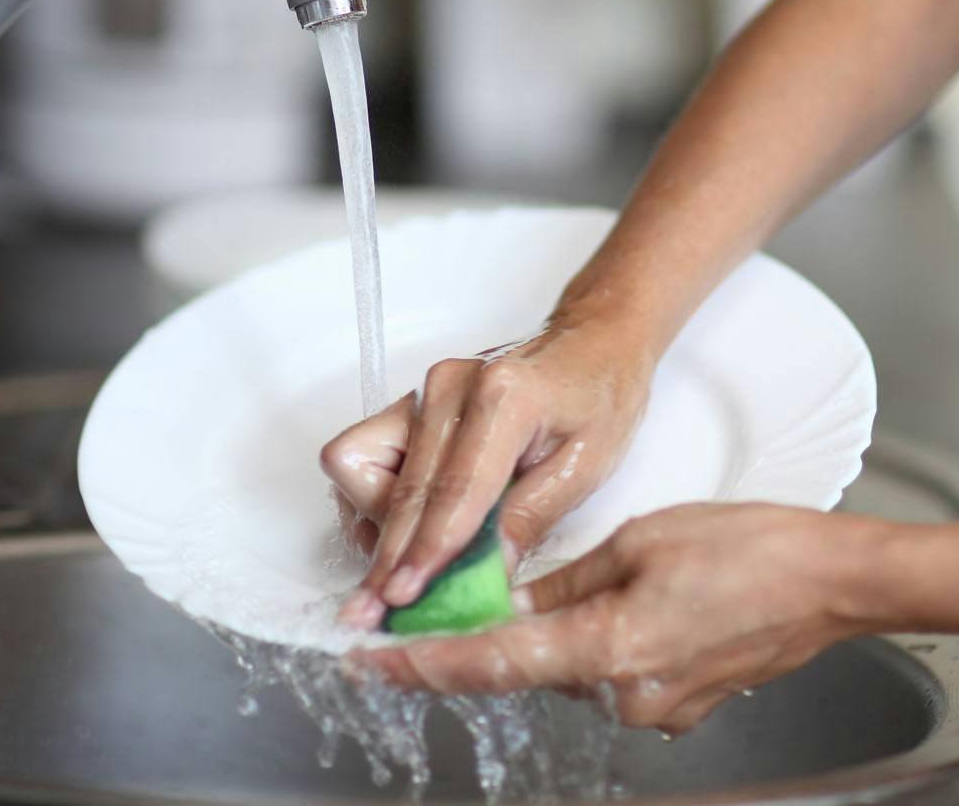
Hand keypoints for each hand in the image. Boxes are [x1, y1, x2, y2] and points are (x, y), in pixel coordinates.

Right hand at [320, 322, 652, 628]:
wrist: (592, 344)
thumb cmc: (598, 399)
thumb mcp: (586, 465)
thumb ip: (530, 518)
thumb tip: (484, 575)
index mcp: (504, 397)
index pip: (455, 489)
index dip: (426, 549)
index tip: (403, 596)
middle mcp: (449, 388)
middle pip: (403, 489)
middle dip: (390, 557)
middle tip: (375, 613)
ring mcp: (422, 392)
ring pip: (360, 469)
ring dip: (380, 525)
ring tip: (412, 562)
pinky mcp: (408, 404)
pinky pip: (361, 456)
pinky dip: (376, 499)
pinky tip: (411, 525)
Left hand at [351, 503, 889, 733]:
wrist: (834, 584)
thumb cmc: (753, 548)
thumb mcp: (640, 538)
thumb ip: (563, 581)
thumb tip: (508, 601)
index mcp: (607, 647)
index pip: (489, 661)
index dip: (421, 663)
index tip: (368, 659)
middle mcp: (624, 694)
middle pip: (532, 662)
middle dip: (518, 621)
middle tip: (534, 573)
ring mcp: (653, 709)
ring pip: (576, 663)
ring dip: (574, 625)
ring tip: (639, 571)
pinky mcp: (676, 706)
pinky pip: (617, 672)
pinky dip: (610, 638)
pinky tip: (655, 597)